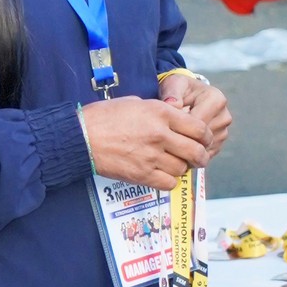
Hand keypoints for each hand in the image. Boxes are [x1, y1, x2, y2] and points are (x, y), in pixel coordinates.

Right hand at [79, 93, 212, 188]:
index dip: (205, 136)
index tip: (203, 140)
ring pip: (183, 168)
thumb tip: (177, 119)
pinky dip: (169, 180)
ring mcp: (152, 156)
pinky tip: (162, 174)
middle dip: (201, 156)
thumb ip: (161, 112)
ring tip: (173, 164)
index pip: (199, 128)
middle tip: (197, 157)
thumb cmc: (105, 117)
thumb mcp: (136, 103)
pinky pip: (168, 183)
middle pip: (196, 151)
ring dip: (181, 168)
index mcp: (162, 113)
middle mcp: (160, 134)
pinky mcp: (142, 174)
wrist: (81, 136)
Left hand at [156, 69, 231, 156]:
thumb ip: (172, 93)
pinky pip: (204, 154)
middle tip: (166, 137)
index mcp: (216, 100)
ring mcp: (223, 131)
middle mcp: (224, 116)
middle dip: (183, 139)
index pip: (198, 124)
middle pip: (202, 138)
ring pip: (203, 148)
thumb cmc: (178, 89)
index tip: (165, 128)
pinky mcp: (219, 143)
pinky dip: (191, 152)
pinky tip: (179, 144)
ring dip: (187, 147)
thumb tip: (173, 105)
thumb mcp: (173, 84)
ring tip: (172, 139)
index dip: (179, 129)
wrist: (186, 96)